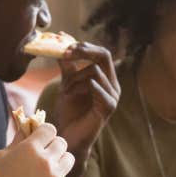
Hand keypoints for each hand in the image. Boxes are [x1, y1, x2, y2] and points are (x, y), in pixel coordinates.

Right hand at [0, 123, 74, 176]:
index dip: (44, 132)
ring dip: (60, 159)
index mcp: (30, 148)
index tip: (40, 137)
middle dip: (52, 145)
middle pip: (61, 142)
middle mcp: (46, 160)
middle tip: (43, 152)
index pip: (49, 129)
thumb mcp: (1, 157)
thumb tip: (26, 127)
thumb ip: (17, 141)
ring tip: (48, 166)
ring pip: (68, 159)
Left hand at [53, 42, 119, 176]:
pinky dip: (86, 86)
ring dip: (76, 77)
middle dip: (84, 52)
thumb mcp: (67, 83)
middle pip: (105, 56)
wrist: (68, 136)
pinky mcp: (108, 108)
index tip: (64, 45)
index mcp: (106, 78)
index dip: (84, 46)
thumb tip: (62, 40)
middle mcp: (113, 85)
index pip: (101, 52)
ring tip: (64, 89)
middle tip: (66, 53)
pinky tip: (74, 91)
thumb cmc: (70, 111)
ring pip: (97, 72)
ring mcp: (113, 97)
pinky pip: (100, 90)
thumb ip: (67, 64)